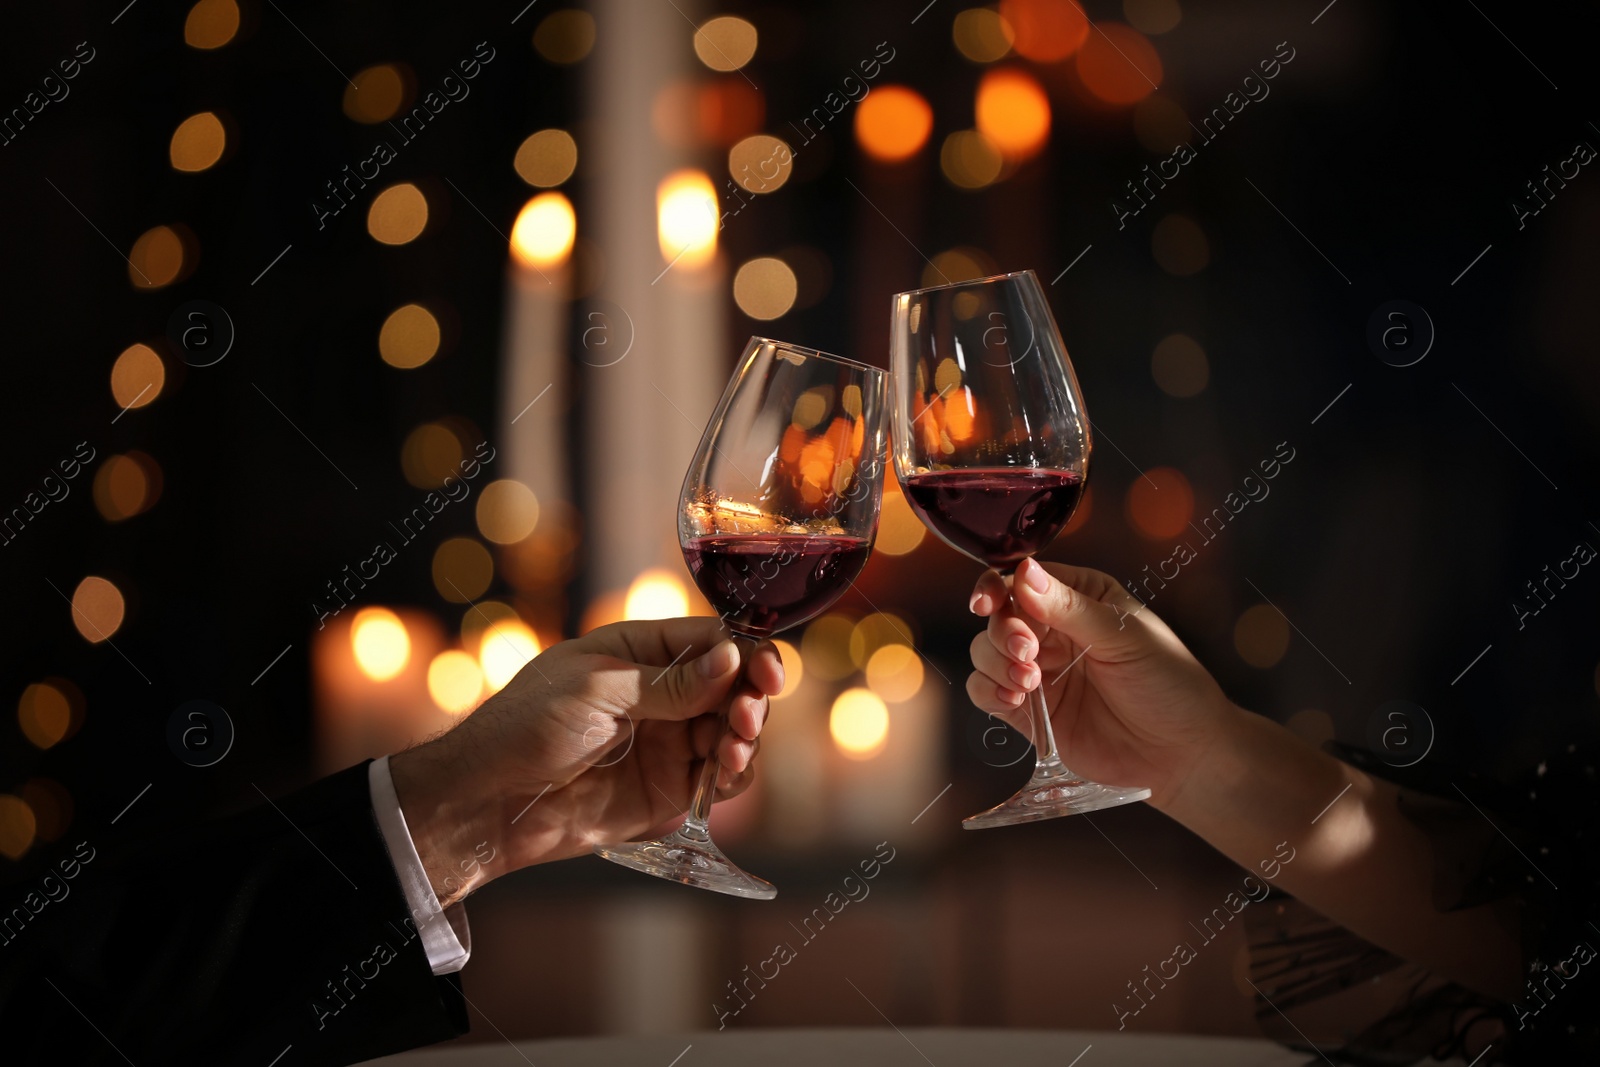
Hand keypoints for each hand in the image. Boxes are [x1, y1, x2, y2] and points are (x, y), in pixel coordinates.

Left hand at [390, 617, 782, 904]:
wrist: (491, 800)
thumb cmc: (528, 725)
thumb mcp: (598, 689)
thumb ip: (669, 682)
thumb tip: (731, 660)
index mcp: (641, 651)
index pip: (713, 641)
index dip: (747, 653)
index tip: (766, 671)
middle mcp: (662, 694)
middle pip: (733, 687)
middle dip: (750, 698)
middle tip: (748, 714)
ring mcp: (667, 741)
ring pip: (733, 732)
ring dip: (745, 737)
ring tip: (734, 746)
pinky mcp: (668, 788)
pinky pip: (718, 779)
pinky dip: (733, 775)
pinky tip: (727, 773)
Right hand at [967, 558, 1238, 807]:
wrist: (1182, 752)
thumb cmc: (1169, 683)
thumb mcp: (1124, 637)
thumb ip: (1070, 608)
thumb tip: (1022, 572)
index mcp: (1080, 597)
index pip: (1022, 580)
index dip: (997, 587)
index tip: (987, 603)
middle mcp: (1054, 630)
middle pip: (998, 616)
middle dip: (1003, 632)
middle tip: (1028, 653)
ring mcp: (1039, 670)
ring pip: (986, 652)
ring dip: (996, 663)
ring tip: (1029, 681)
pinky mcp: (1030, 713)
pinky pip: (986, 692)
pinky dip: (989, 692)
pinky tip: (1014, 699)